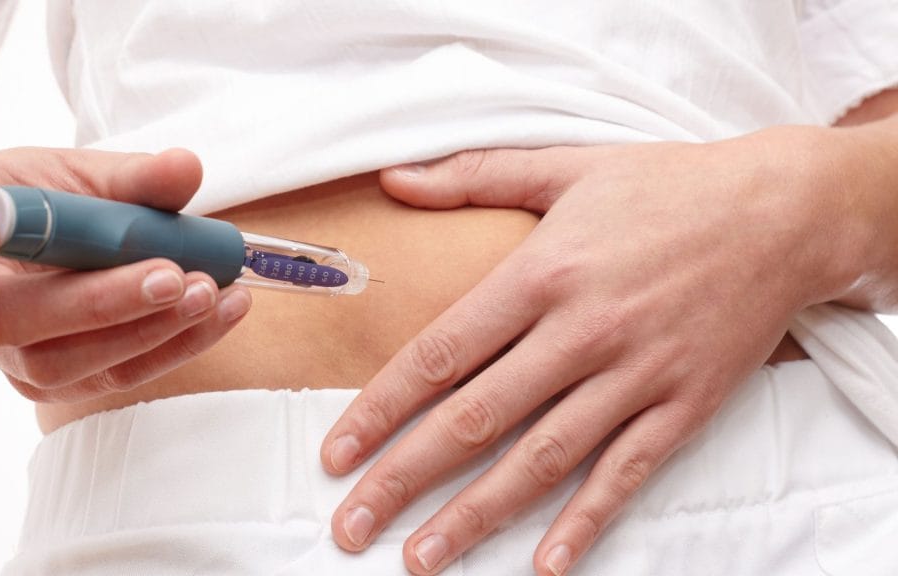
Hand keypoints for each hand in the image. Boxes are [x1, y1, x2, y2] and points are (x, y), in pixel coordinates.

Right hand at [0, 147, 250, 401]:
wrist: (40, 257)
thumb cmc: (49, 204)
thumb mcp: (79, 173)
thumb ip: (130, 175)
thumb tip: (185, 169)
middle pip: (6, 317)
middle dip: (98, 302)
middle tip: (174, 274)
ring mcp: (0, 351)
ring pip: (59, 364)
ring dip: (148, 333)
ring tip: (213, 294)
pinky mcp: (50, 381)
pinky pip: (108, 378)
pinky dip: (174, 347)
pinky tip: (221, 313)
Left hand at [320, 128, 855, 573]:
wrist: (783, 212)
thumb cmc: (667, 187)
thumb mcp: (566, 165)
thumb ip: (473, 175)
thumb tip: (393, 179)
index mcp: (543, 274)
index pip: (441, 354)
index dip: (381, 408)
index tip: (336, 452)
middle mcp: (582, 332)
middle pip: (476, 419)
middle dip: (404, 477)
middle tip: (352, 524)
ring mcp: (635, 375)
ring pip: (541, 460)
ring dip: (475, 516)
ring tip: (420, 557)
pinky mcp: (683, 406)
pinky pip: (626, 475)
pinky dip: (585, 523)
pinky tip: (544, 566)